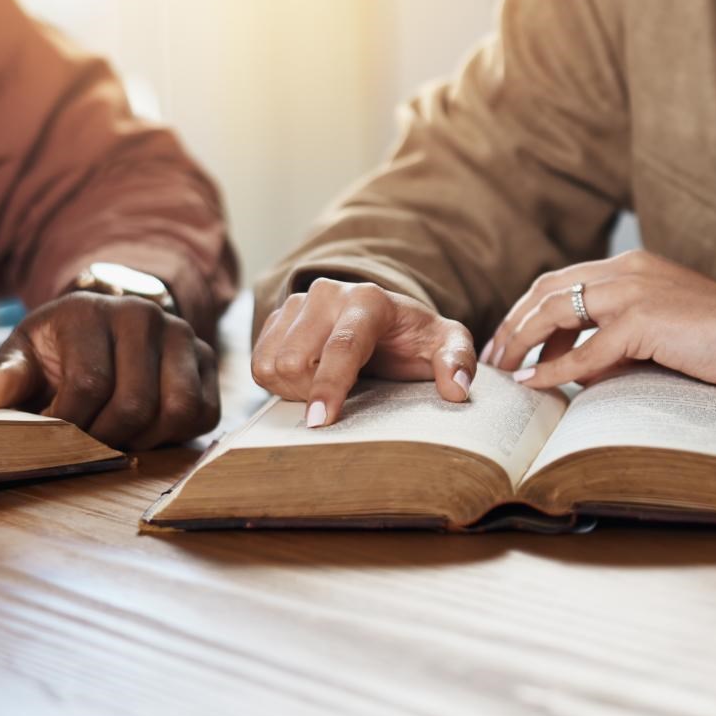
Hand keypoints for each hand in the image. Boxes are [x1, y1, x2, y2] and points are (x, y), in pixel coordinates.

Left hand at [0, 293, 218, 449]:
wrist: (107, 324)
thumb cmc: (60, 349)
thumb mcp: (24, 353)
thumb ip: (7, 373)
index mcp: (90, 311)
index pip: (88, 385)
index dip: (71, 425)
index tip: (56, 434)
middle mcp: (144, 316)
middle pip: (134, 405)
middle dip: (106, 439)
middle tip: (88, 443)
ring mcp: (183, 336)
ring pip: (177, 411)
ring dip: (145, 439)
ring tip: (118, 437)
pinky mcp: (208, 360)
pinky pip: (203, 414)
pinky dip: (176, 434)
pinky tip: (147, 430)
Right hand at [251, 279, 474, 426]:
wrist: (387, 320)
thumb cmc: (417, 339)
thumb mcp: (447, 345)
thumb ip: (458, 361)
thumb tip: (457, 390)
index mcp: (369, 300)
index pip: (342, 346)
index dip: (329, 387)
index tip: (320, 422)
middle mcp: (327, 294)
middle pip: (296, 360)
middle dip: (313, 392)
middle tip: (339, 401)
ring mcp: (297, 302)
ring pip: (271, 363)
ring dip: (294, 389)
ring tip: (325, 388)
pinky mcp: (277, 316)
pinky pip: (258, 363)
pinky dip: (277, 383)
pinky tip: (307, 381)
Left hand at [481, 250, 715, 390]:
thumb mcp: (662, 333)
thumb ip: (620, 342)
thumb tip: (579, 370)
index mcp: (632, 267)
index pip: (560, 280)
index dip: (526, 311)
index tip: (507, 342)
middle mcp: (628, 270)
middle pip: (547, 290)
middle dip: (512, 323)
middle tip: (491, 358)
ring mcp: (635, 291)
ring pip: (557, 310)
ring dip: (522, 341)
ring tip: (503, 370)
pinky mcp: (646, 320)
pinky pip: (587, 348)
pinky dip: (555, 367)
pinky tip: (535, 382)